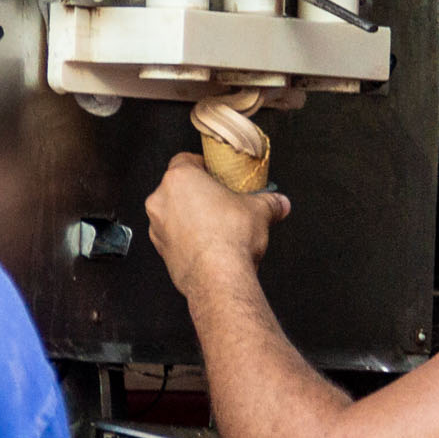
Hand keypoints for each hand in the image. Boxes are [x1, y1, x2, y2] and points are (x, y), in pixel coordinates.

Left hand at [144, 153, 289, 298]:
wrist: (218, 277)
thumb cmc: (230, 237)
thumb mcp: (258, 210)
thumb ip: (269, 202)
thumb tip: (280, 203)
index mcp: (180, 179)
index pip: (185, 160)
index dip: (202, 165)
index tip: (214, 173)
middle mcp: (162, 200)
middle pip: (178, 189)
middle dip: (198, 194)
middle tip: (219, 201)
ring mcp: (157, 228)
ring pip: (173, 215)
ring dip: (190, 218)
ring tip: (216, 227)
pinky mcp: (162, 252)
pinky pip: (174, 239)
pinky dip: (187, 240)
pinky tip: (208, 246)